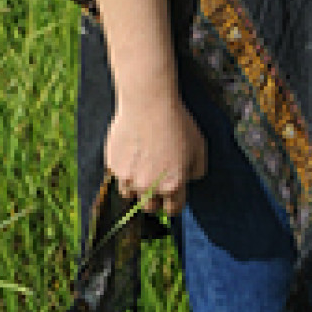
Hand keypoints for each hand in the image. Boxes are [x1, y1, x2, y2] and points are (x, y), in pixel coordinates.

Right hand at [103, 90, 209, 221]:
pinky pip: (117, 177)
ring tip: (141, 170)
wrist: (148, 102)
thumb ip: (196, 171)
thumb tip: (188, 180)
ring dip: (136, 188)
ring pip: (130, 195)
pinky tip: (130, 155)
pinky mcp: (112, 166)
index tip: (172, 199)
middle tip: (157, 185)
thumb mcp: (199, 147)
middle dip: (155, 199)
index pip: (173, 209)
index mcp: (173, 185)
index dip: (174, 204)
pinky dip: (123, 171)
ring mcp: (127, 178)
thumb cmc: (177, 123)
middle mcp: (149, 186)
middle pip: (150, 207)